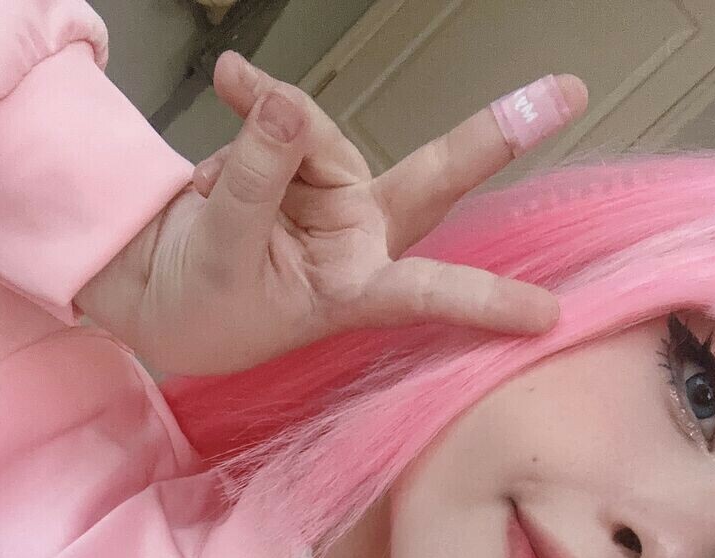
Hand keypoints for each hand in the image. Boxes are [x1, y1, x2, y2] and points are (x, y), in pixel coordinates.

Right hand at [75, 52, 587, 376]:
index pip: (429, 294)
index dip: (487, 301)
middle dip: (494, 134)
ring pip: (323, 133)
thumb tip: (284, 107)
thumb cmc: (195, 305)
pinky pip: (286, 115)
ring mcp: (333, 197)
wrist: (146, 286)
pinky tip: (229, 83)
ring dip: (272, 123)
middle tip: (567, 92)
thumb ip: (255, 180)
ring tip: (220, 137)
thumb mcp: (221, 252)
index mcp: (351, 291)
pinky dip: (254, 99)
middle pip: (432, 179)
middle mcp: (357, 240)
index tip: (548, 316)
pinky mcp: (300, 162)